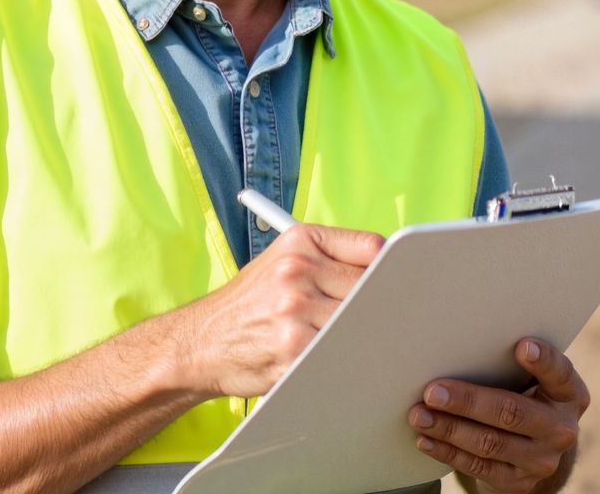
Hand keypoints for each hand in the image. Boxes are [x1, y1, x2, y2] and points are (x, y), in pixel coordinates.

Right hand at [170, 223, 383, 398]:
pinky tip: (340, 358)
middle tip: (390, 319)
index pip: (372, 248)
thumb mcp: (281, 263)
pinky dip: (348, 357)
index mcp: (300, 241)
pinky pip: (342, 351)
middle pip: (372, 286)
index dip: (390, 270)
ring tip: (361, 340)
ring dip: (366, 335)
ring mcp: (296, 310)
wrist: (200, 342)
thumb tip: (390, 272)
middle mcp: (297, 270)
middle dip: (380, 306)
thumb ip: (329, 261)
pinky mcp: (295, 349)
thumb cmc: (248, 305)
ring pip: (361, 322)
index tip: (399, 284)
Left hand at [407, 338, 589, 493]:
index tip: (522, 347)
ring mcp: (542, 460)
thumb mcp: (533, 381)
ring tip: (419, 415)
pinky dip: (447, 451)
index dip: (544, 361)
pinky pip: (478, 467)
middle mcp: (561, 429)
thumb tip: (458, 347)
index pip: (560, 373)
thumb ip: (511, 365)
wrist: (535, 449)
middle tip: (433, 392)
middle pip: (512, 412)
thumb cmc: (525, 398)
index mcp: (569, 394)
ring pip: (489, 442)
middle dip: (468, 402)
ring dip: (449, 428)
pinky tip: (426, 439)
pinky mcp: (519, 482)